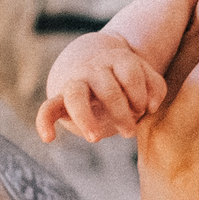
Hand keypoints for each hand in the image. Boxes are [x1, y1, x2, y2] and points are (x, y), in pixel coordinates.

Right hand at [37, 34, 165, 142]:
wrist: (91, 70)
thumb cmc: (124, 83)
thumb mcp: (142, 81)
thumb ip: (154, 89)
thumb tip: (151, 106)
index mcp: (117, 61)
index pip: (130, 74)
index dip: (139, 94)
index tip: (143, 110)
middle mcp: (93, 69)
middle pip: (107, 88)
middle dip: (121, 113)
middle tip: (130, 132)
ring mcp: (74, 83)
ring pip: (75, 95)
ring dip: (86, 118)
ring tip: (95, 138)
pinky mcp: (59, 101)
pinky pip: (47, 108)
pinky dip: (44, 122)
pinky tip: (48, 138)